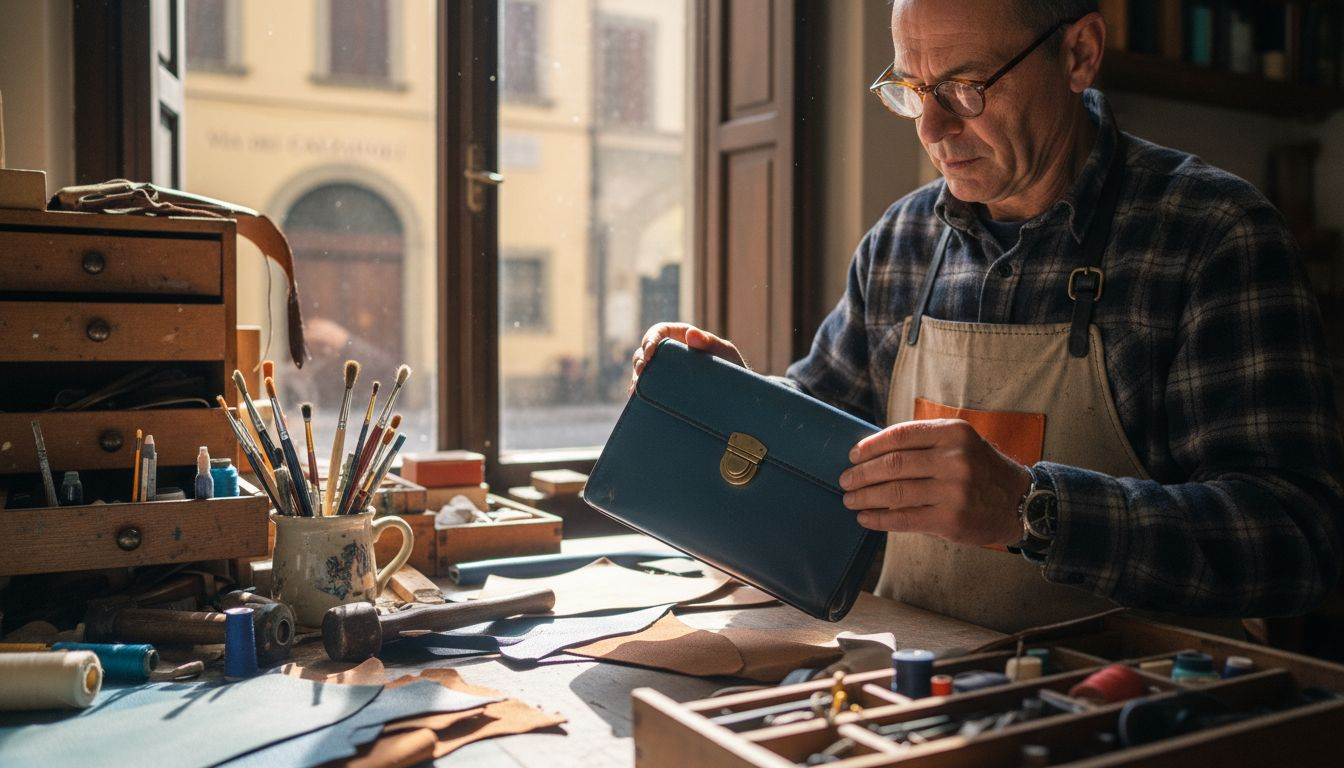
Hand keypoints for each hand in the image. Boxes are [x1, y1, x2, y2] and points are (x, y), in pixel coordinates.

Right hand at [628, 323, 745, 394]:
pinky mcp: (664, 386)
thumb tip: (690, 333)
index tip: (649, 353)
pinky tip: (636, 398)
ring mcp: (666, 370)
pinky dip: (640, 391)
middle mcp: (671, 352)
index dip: (650, 339)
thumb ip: (710, 342)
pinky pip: (647, 386)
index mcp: (682, 337)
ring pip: (642, 369)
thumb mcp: (725, 353)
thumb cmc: (733, 368)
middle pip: (645, 350)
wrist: (736, 395)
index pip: (659, 331)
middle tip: (641, 373)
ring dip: (637, 377)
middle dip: (639, 360)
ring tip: (637, 389)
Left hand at [838, 419, 1031, 546]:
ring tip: (850, 499)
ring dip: (865, 497)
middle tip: (845, 480)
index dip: (870, 446)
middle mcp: (955, 459)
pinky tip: (865, 518)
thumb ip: (924, 443)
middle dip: (862, 473)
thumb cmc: (979, 469)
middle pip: (893, 464)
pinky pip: (904, 518)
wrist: (1020, 502)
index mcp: (954, 433)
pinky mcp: (951, 520)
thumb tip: (871, 452)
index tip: (853, 455)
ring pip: (895, 492)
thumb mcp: (960, 443)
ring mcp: (954, 491)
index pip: (900, 435)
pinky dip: (879, 518)